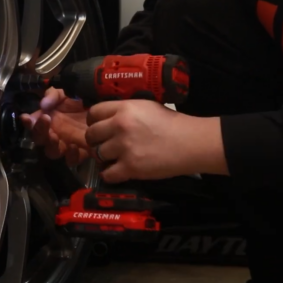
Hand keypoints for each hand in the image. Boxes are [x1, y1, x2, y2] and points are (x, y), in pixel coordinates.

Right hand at [19, 88, 90, 165]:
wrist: (104, 104)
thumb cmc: (83, 98)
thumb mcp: (66, 92)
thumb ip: (53, 96)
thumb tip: (43, 104)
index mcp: (48, 119)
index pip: (32, 124)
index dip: (28, 122)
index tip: (26, 117)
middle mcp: (55, 133)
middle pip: (40, 139)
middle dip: (39, 131)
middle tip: (45, 120)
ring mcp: (67, 143)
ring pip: (52, 152)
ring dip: (50, 145)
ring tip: (54, 136)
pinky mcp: (81, 152)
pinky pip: (72, 160)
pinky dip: (70, 156)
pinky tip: (73, 146)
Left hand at [84, 100, 227, 182]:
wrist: (191, 143)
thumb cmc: (172, 123)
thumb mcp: (146, 107)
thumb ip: (125, 111)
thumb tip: (108, 118)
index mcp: (124, 108)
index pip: (93, 113)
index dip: (93, 122)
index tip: (98, 128)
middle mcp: (120, 126)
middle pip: (91, 135)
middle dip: (95, 141)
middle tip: (103, 145)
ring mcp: (124, 147)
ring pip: (97, 154)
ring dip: (102, 158)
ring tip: (112, 159)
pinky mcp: (130, 167)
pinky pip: (107, 174)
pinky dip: (109, 175)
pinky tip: (117, 172)